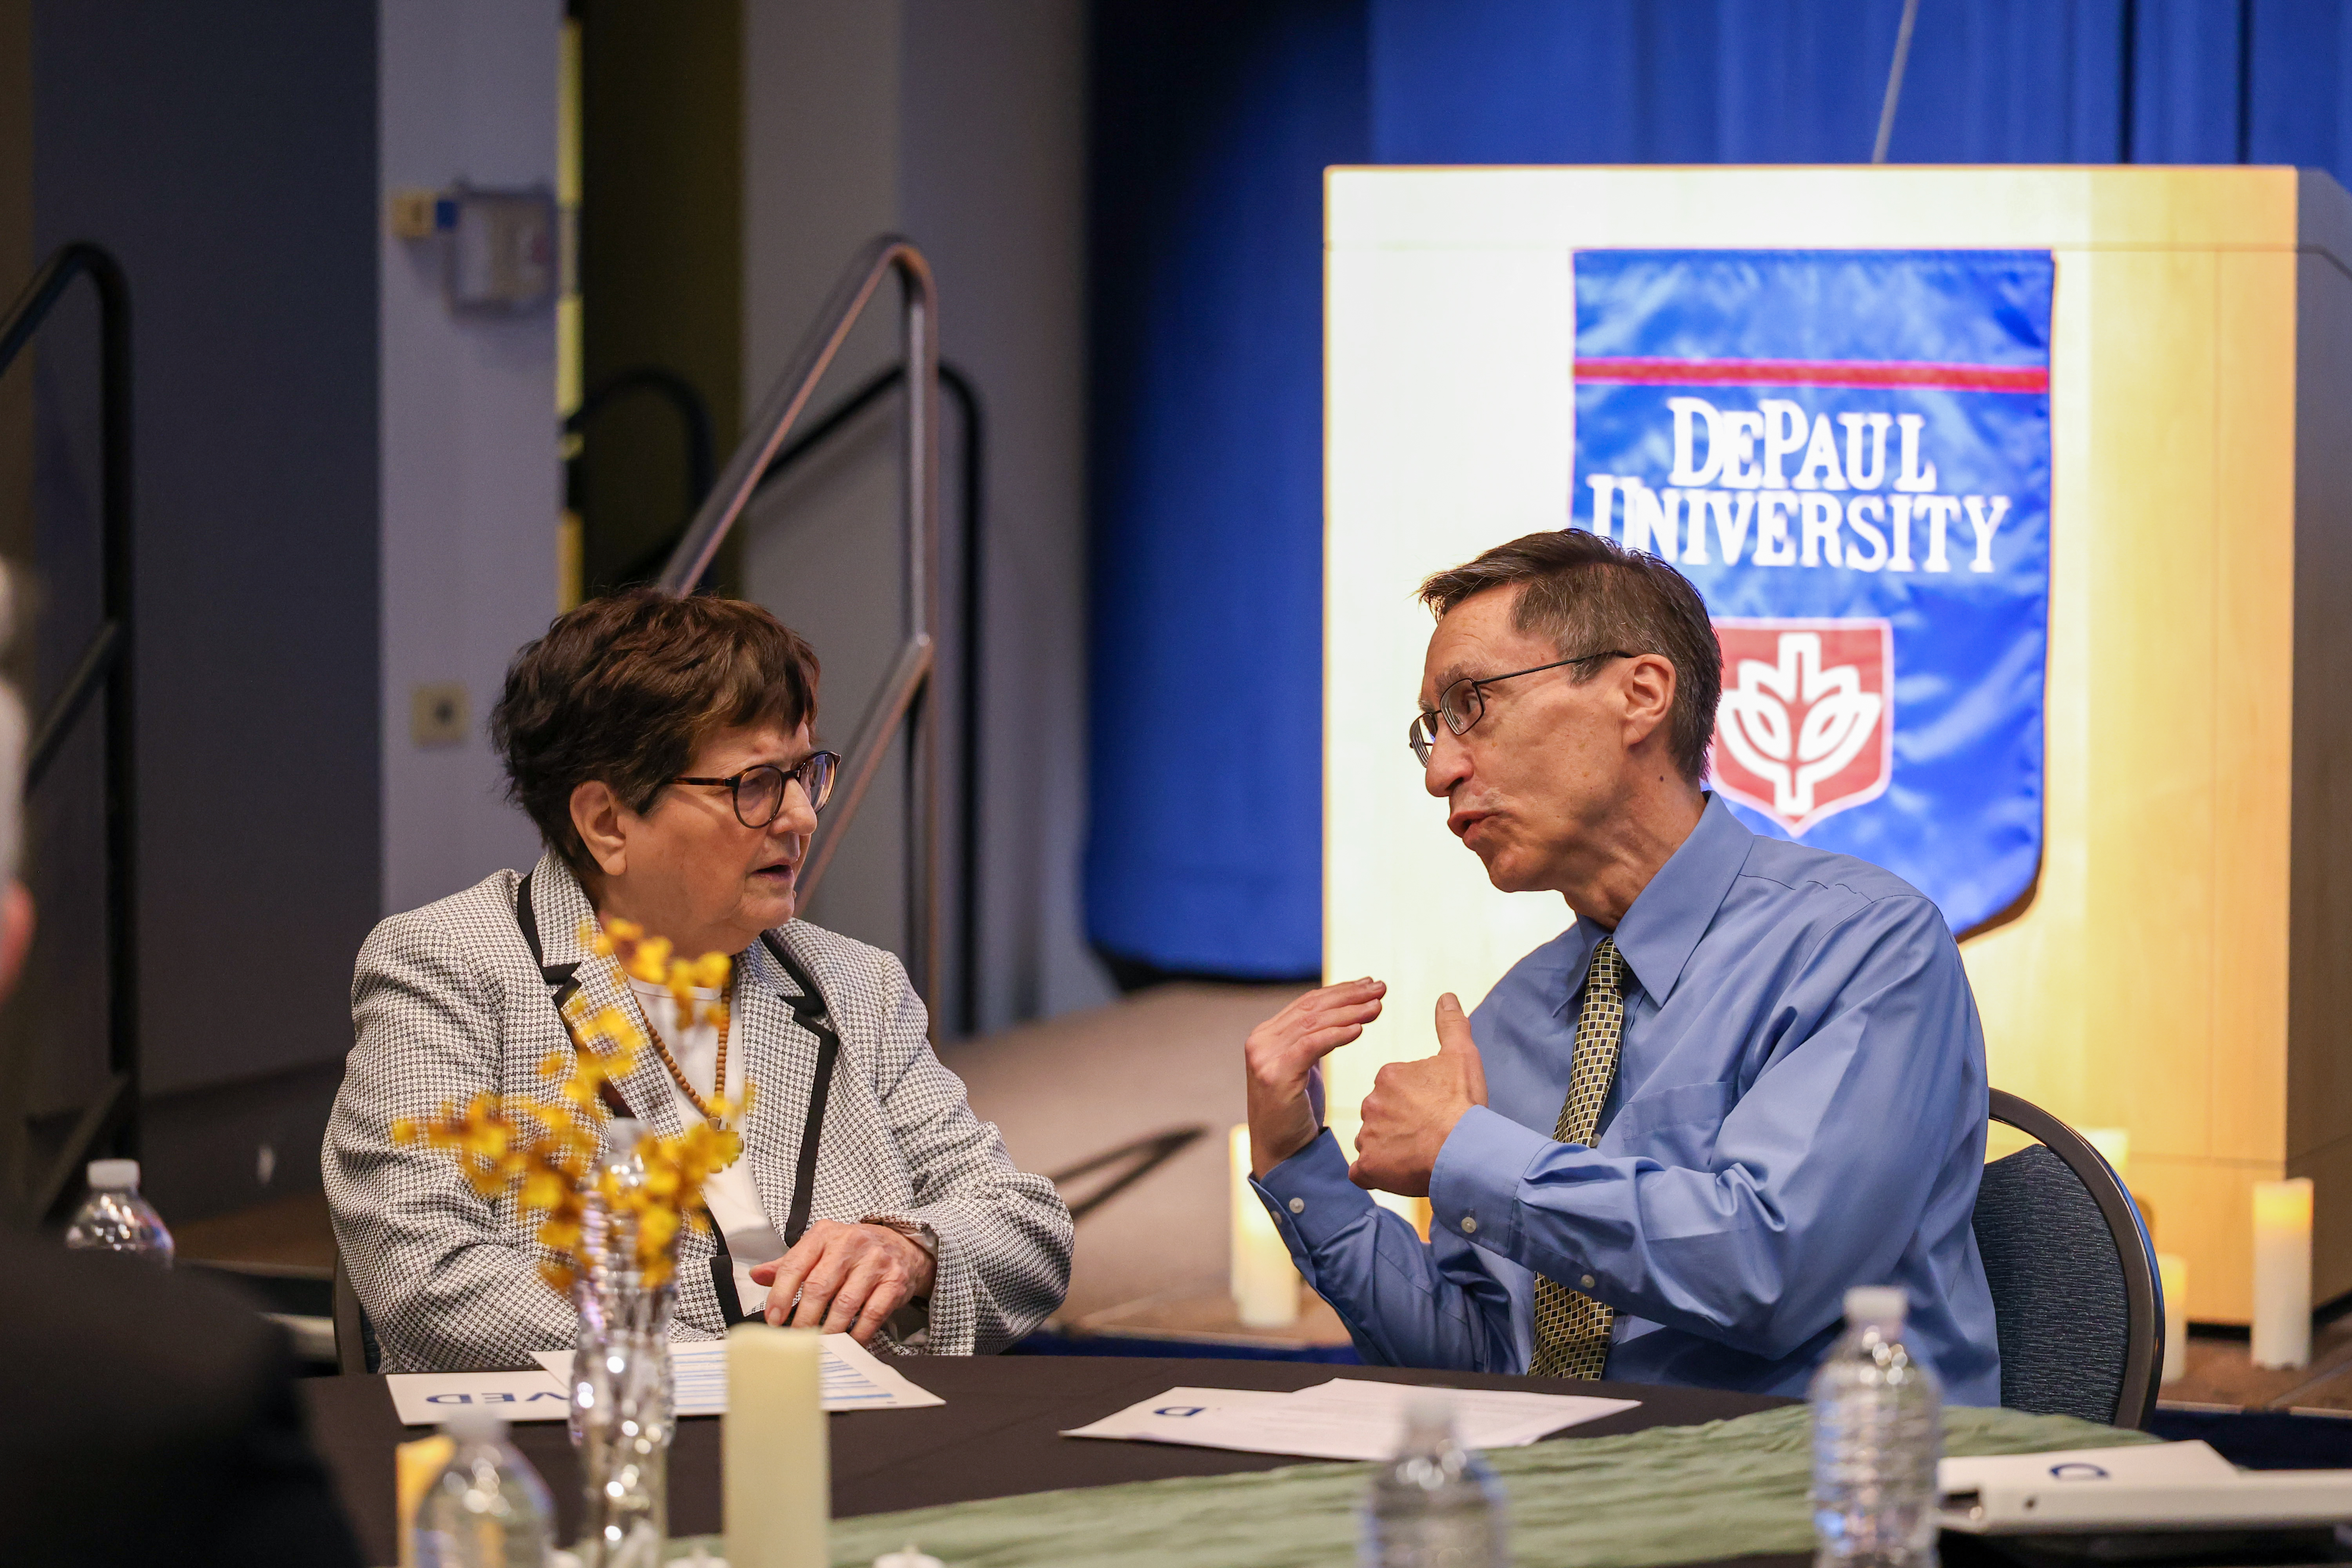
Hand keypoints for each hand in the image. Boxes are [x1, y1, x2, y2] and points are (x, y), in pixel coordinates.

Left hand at [746, 1220, 935, 1343]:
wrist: (901, 1246)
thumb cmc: (853, 1251)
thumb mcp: (820, 1248)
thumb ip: (789, 1263)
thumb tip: (757, 1275)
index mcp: (825, 1234)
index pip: (795, 1264)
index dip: (780, 1295)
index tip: (773, 1320)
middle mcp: (850, 1243)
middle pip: (819, 1286)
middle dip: (803, 1319)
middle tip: (795, 1339)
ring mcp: (875, 1261)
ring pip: (845, 1303)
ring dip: (829, 1330)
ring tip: (818, 1345)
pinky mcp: (894, 1281)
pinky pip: (872, 1314)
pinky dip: (858, 1334)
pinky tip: (848, 1343)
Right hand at [1245, 978, 1386, 1175]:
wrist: (1280, 1153)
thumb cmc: (1296, 1113)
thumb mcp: (1304, 1069)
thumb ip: (1312, 1041)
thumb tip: (1344, 1017)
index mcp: (1267, 1035)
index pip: (1307, 1003)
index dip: (1340, 990)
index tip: (1369, 983)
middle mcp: (1262, 1040)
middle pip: (1312, 1008)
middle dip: (1350, 995)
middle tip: (1381, 988)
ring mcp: (1265, 1057)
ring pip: (1313, 1023)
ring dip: (1350, 1011)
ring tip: (1378, 1005)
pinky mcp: (1275, 1074)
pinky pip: (1311, 1045)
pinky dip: (1337, 1034)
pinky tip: (1359, 1028)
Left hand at [1348, 993, 1486, 1197]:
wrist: (1466, 1149)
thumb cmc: (1465, 1104)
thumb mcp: (1462, 1056)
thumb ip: (1451, 1024)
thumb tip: (1446, 996)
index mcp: (1389, 1076)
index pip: (1393, 1089)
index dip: (1414, 1103)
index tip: (1434, 1112)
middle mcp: (1371, 1102)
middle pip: (1381, 1115)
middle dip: (1399, 1125)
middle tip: (1428, 1135)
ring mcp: (1367, 1136)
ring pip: (1373, 1143)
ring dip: (1390, 1150)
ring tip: (1420, 1155)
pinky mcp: (1368, 1167)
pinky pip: (1363, 1172)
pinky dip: (1377, 1174)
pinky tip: (1398, 1173)